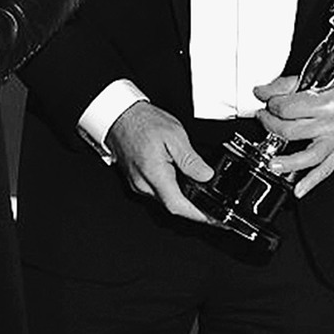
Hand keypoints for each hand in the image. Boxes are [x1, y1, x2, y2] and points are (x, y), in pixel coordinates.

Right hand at [105, 101, 215, 222]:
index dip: (197, 214)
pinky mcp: (136, 180)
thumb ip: (191, 159)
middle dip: (192, 207)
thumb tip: (206, 175)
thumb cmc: (143, 122)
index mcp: (154, 174)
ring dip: (181, 197)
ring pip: (164, 199)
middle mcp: (143, 184)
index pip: (178, 205)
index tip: (212, 217)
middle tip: (211, 205)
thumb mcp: (175, 135)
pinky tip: (180, 180)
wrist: (121, 116)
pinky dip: (171, 189)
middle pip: (172, 205)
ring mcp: (138, 183)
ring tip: (198, 191)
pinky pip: (157, 191)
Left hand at [253, 65, 333, 197]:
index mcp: (326, 102)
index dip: (271, 104)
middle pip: (292, 131)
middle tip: (265, 118)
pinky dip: (311, 181)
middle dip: (271, 125)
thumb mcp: (318, 77)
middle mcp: (332, 123)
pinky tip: (299, 189)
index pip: (288, 108)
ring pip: (308, 157)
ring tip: (272, 163)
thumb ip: (288, 85)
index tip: (267, 101)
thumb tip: (264, 92)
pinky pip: (325, 170)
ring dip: (287, 162)